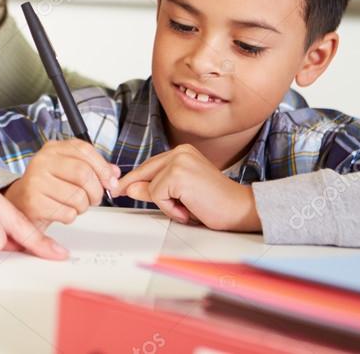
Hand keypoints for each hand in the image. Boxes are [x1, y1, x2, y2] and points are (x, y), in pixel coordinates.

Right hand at [4, 140, 119, 228]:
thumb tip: (114, 173)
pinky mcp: (33, 202)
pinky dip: (71, 217)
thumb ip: (93, 168)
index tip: (111, 182)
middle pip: (83, 173)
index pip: (85, 150)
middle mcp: (42, 160)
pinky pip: (67, 213)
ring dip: (83, 206)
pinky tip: (61, 211)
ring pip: (77, 196)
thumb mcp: (69, 171)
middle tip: (94, 198)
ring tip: (75, 205)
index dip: (103, 168)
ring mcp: (36, 180)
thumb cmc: (48, 188)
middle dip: (96, 191)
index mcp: (53, 148)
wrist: (20, 205)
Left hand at [114, 144, 260, 231]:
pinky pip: (157, 195)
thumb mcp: (179, 195)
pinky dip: (169, 208)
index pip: (150, 165)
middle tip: (124, 195)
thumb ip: (155, 188)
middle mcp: (180, 152)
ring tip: (187, 207)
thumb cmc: (215, 203)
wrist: (239, 209)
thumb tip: (130, 188)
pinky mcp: (177, 174)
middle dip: (137, 188)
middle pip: (144, 172)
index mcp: (183, 152)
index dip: (135, 179)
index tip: (120, 187)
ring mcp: (179, 161)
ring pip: (150, 187)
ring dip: (165, 204)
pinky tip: (188, 208)